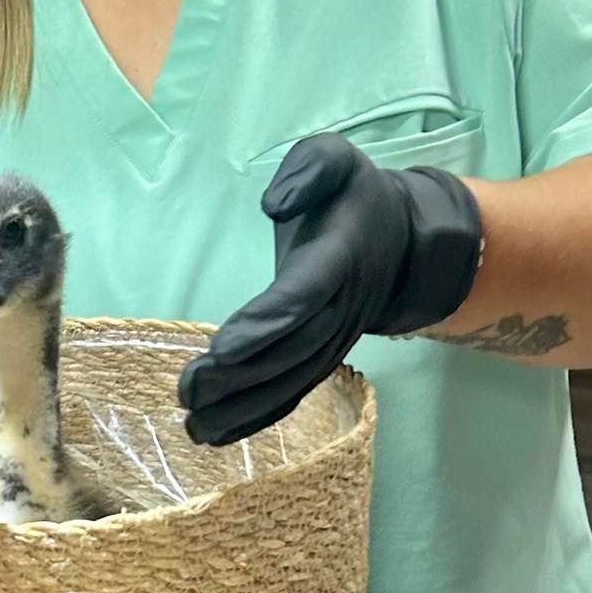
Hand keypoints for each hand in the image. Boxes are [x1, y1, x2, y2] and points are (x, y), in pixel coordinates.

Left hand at [181, 134, 481, 445]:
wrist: (402, 239)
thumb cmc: (354, 194)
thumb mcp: (337, 158)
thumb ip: (310, 169)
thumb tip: (275, 203)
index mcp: (340, 256)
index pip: (305, 293)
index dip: (267, 322)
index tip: (221, 347)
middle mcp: (340, 307)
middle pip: (292, 349)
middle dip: (241, 375)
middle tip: (190, 390)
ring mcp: (334, 338)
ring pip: (291, 380)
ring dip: (242, 407)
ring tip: (192, 423)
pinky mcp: (323, 356)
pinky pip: (293, 392)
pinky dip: (255, 418)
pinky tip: (214, 434)